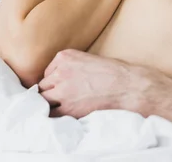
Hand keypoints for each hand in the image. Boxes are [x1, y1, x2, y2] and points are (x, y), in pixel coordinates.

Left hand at [38, 49, 171, 118]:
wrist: (127, 86)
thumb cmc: (115, 72)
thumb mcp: (89, 59)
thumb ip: (72, 66)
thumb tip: (62, 78)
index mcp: (65, 56)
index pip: (48, 72)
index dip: (55, 81)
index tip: (62, 86)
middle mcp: (60, 71)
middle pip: (43, 85)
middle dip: (50, 92)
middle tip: (60, 98)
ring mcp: (62, 90)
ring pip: (44, 99)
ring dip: (51, 103)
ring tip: (61, 106)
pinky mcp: (68, 107)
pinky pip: (52, 113)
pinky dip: (55, 115)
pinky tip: (64, 114)